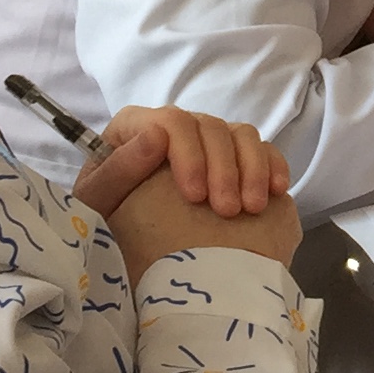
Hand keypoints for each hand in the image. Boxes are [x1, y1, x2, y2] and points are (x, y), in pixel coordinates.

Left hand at [80, 109, 301, 281]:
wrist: (124, 251)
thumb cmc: (104, 227)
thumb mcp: (96, 205)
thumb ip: (117, 171)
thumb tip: (154, 136)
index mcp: (134, 129)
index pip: (169, 121)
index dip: (187, 152)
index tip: (194, 195)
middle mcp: (172, 128)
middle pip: (209, 128)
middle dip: (223, 169)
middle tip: (228, 211)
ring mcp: (204, 140)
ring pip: (239, 134)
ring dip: (251, 169)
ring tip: (252, 208)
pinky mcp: (231, 157)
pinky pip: (261, 148)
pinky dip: (272, 165)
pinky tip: (277, 191)